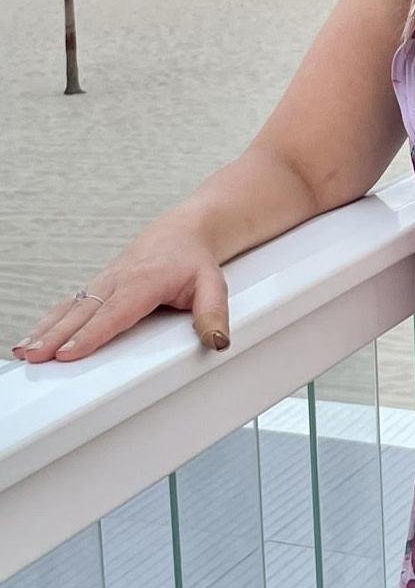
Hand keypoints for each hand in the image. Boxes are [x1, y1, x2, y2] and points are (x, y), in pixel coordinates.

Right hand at [12, 221, 229, 362]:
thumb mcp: (213, 284)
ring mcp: (106, 279)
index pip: (116, 312)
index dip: (92, 334)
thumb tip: (217, 340)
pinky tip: (32, 337)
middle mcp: (120, 279)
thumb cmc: (196, 260)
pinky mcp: (98, 283)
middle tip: (36, 358)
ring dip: (46, 329)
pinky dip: (48, 319)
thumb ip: (214, 314)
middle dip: (58, 336)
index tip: (70, 353)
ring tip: (25, 351)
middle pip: (85, 312)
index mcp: (146, 280)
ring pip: (72, 306)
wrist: (185, 229)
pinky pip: (70, 301)